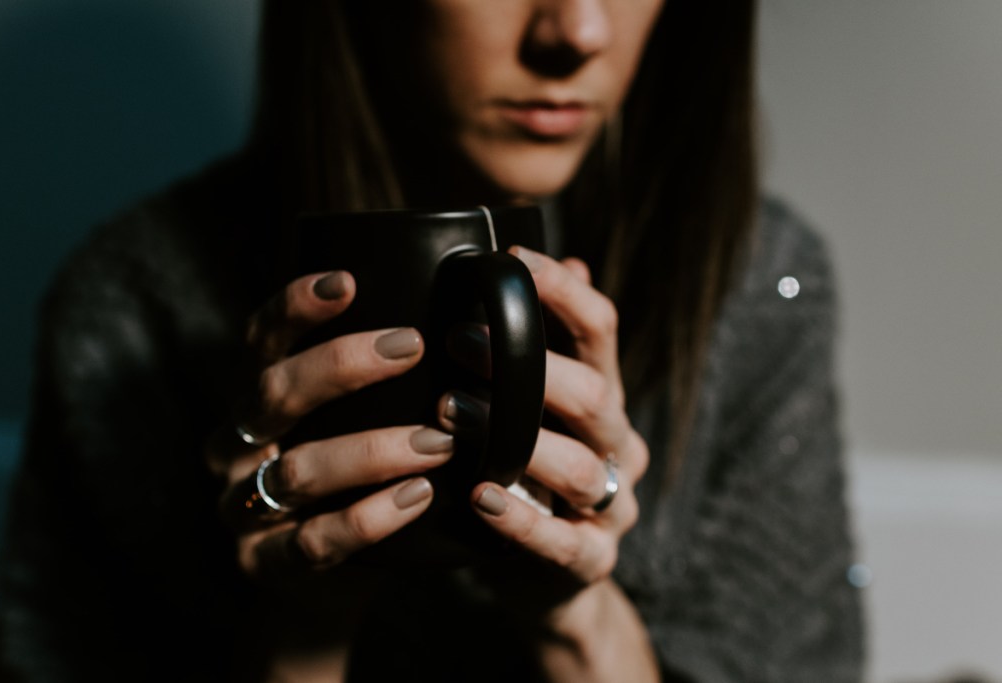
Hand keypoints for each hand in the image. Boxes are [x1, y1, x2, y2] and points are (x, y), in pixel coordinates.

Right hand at [204, 271, 454, 659]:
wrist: (324, 581)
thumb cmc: (358, 479)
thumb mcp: (361, 420)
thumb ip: (393, 377)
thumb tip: (474, 314)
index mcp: (259, 396)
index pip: (262, 337)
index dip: (295, 305)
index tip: (348, 280)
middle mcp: (238, 442)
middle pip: (272, 391)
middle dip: (342, 364)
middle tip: (412, 346)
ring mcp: (243, 505)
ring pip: (298, 469)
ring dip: (373, 449)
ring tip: (440, 440)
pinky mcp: (266, 561)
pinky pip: (315, 539)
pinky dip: (371, 516)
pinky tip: (419, 497)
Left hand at [443, 247, 656, 679]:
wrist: (553, 577)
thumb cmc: (530, 473)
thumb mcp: (535, 407)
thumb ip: (541, 343)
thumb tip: (561, 260)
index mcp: (602, 396)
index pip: (601, 329)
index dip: (563, 290)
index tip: (512, 258)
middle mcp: (616, 443)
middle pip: (595, 394)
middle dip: (531, 366)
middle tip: (458, 341)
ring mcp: (611, 505)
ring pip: (581, 468)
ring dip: (518, 439)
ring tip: (451, 414)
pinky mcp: (591, 558)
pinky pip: (564, 542)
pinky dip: (522, 521)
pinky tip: (480, 496)